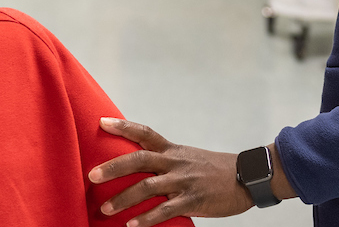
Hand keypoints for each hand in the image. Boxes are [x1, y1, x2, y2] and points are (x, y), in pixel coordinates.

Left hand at [89, 118, 253, 226]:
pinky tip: (132, 226)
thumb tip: (140, 168)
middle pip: (139, 159)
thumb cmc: (214, 171)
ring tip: (105, 209)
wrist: (247, 178)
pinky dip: (147, 219)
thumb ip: (166, 162)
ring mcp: (184, 181)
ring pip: (147, 187)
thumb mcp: (188, 158)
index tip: (101, 121)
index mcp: (173, 150)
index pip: (144, 132)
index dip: (123, 126)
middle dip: (113, 167)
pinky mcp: (193, 200)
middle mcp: (175, 162)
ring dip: (123, 199)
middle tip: (92, 176)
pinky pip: (165, 210)